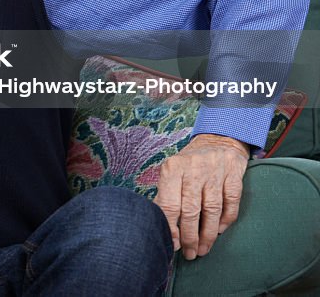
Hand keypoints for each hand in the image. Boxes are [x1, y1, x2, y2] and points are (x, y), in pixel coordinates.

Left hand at [154, 134, 249, 259]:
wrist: (218, 140)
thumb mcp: (172, 173)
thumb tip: (158, 224)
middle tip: (190, 254)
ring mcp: (215, 171)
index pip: (169, 204)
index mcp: (172, 168)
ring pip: (212, 210)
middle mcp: (193, 169)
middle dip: (190, 237)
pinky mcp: (234, 175)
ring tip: (203, 249)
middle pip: (191, 210)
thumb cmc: (189, 163)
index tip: (172, 245)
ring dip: (208, 234)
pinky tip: (220, 231)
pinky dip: (226, 220)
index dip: (171, 228)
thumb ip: (166, 195)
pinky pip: (231, 203)